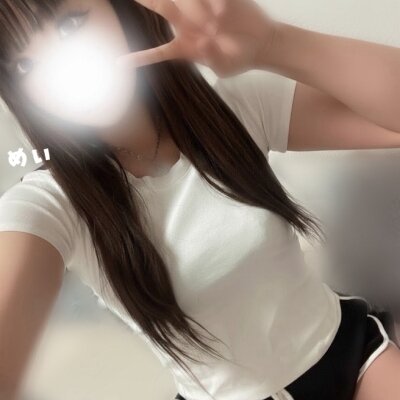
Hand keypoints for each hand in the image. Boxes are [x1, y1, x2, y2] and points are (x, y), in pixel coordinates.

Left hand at [117, 0, 277, 76]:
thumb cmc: (237, 59)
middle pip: (159, 6)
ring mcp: (201, 9)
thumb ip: (211, 60)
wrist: (260, 44)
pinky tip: (221, 12)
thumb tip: (204, 44)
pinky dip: (211, 2)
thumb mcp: (222, 68)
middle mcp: (187, 24)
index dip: (139, 58)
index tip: (120, 65)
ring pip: (180, 0)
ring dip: (185, 6)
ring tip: (211, 24)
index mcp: (184, 46)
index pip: (157, 52)